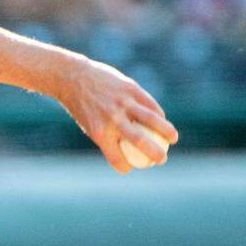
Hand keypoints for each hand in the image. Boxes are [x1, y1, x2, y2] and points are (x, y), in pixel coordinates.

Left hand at [58, 58, 178, 173]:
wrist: (72, 77)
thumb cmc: (81, 105)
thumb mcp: (88, 124)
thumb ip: (107, 135)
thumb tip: (124, 150)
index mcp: (100, 133)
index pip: (117, 158)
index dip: (125, 167)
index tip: (130, 168)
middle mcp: (113, 119)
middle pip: (141, 142)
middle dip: (155, 154)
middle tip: (162, 160)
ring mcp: (123, 103)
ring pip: (152, 120)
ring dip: (167, 131)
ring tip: (173, 139)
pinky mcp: (130, 89)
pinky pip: (149, 104)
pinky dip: (159, 114)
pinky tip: (163, 120)